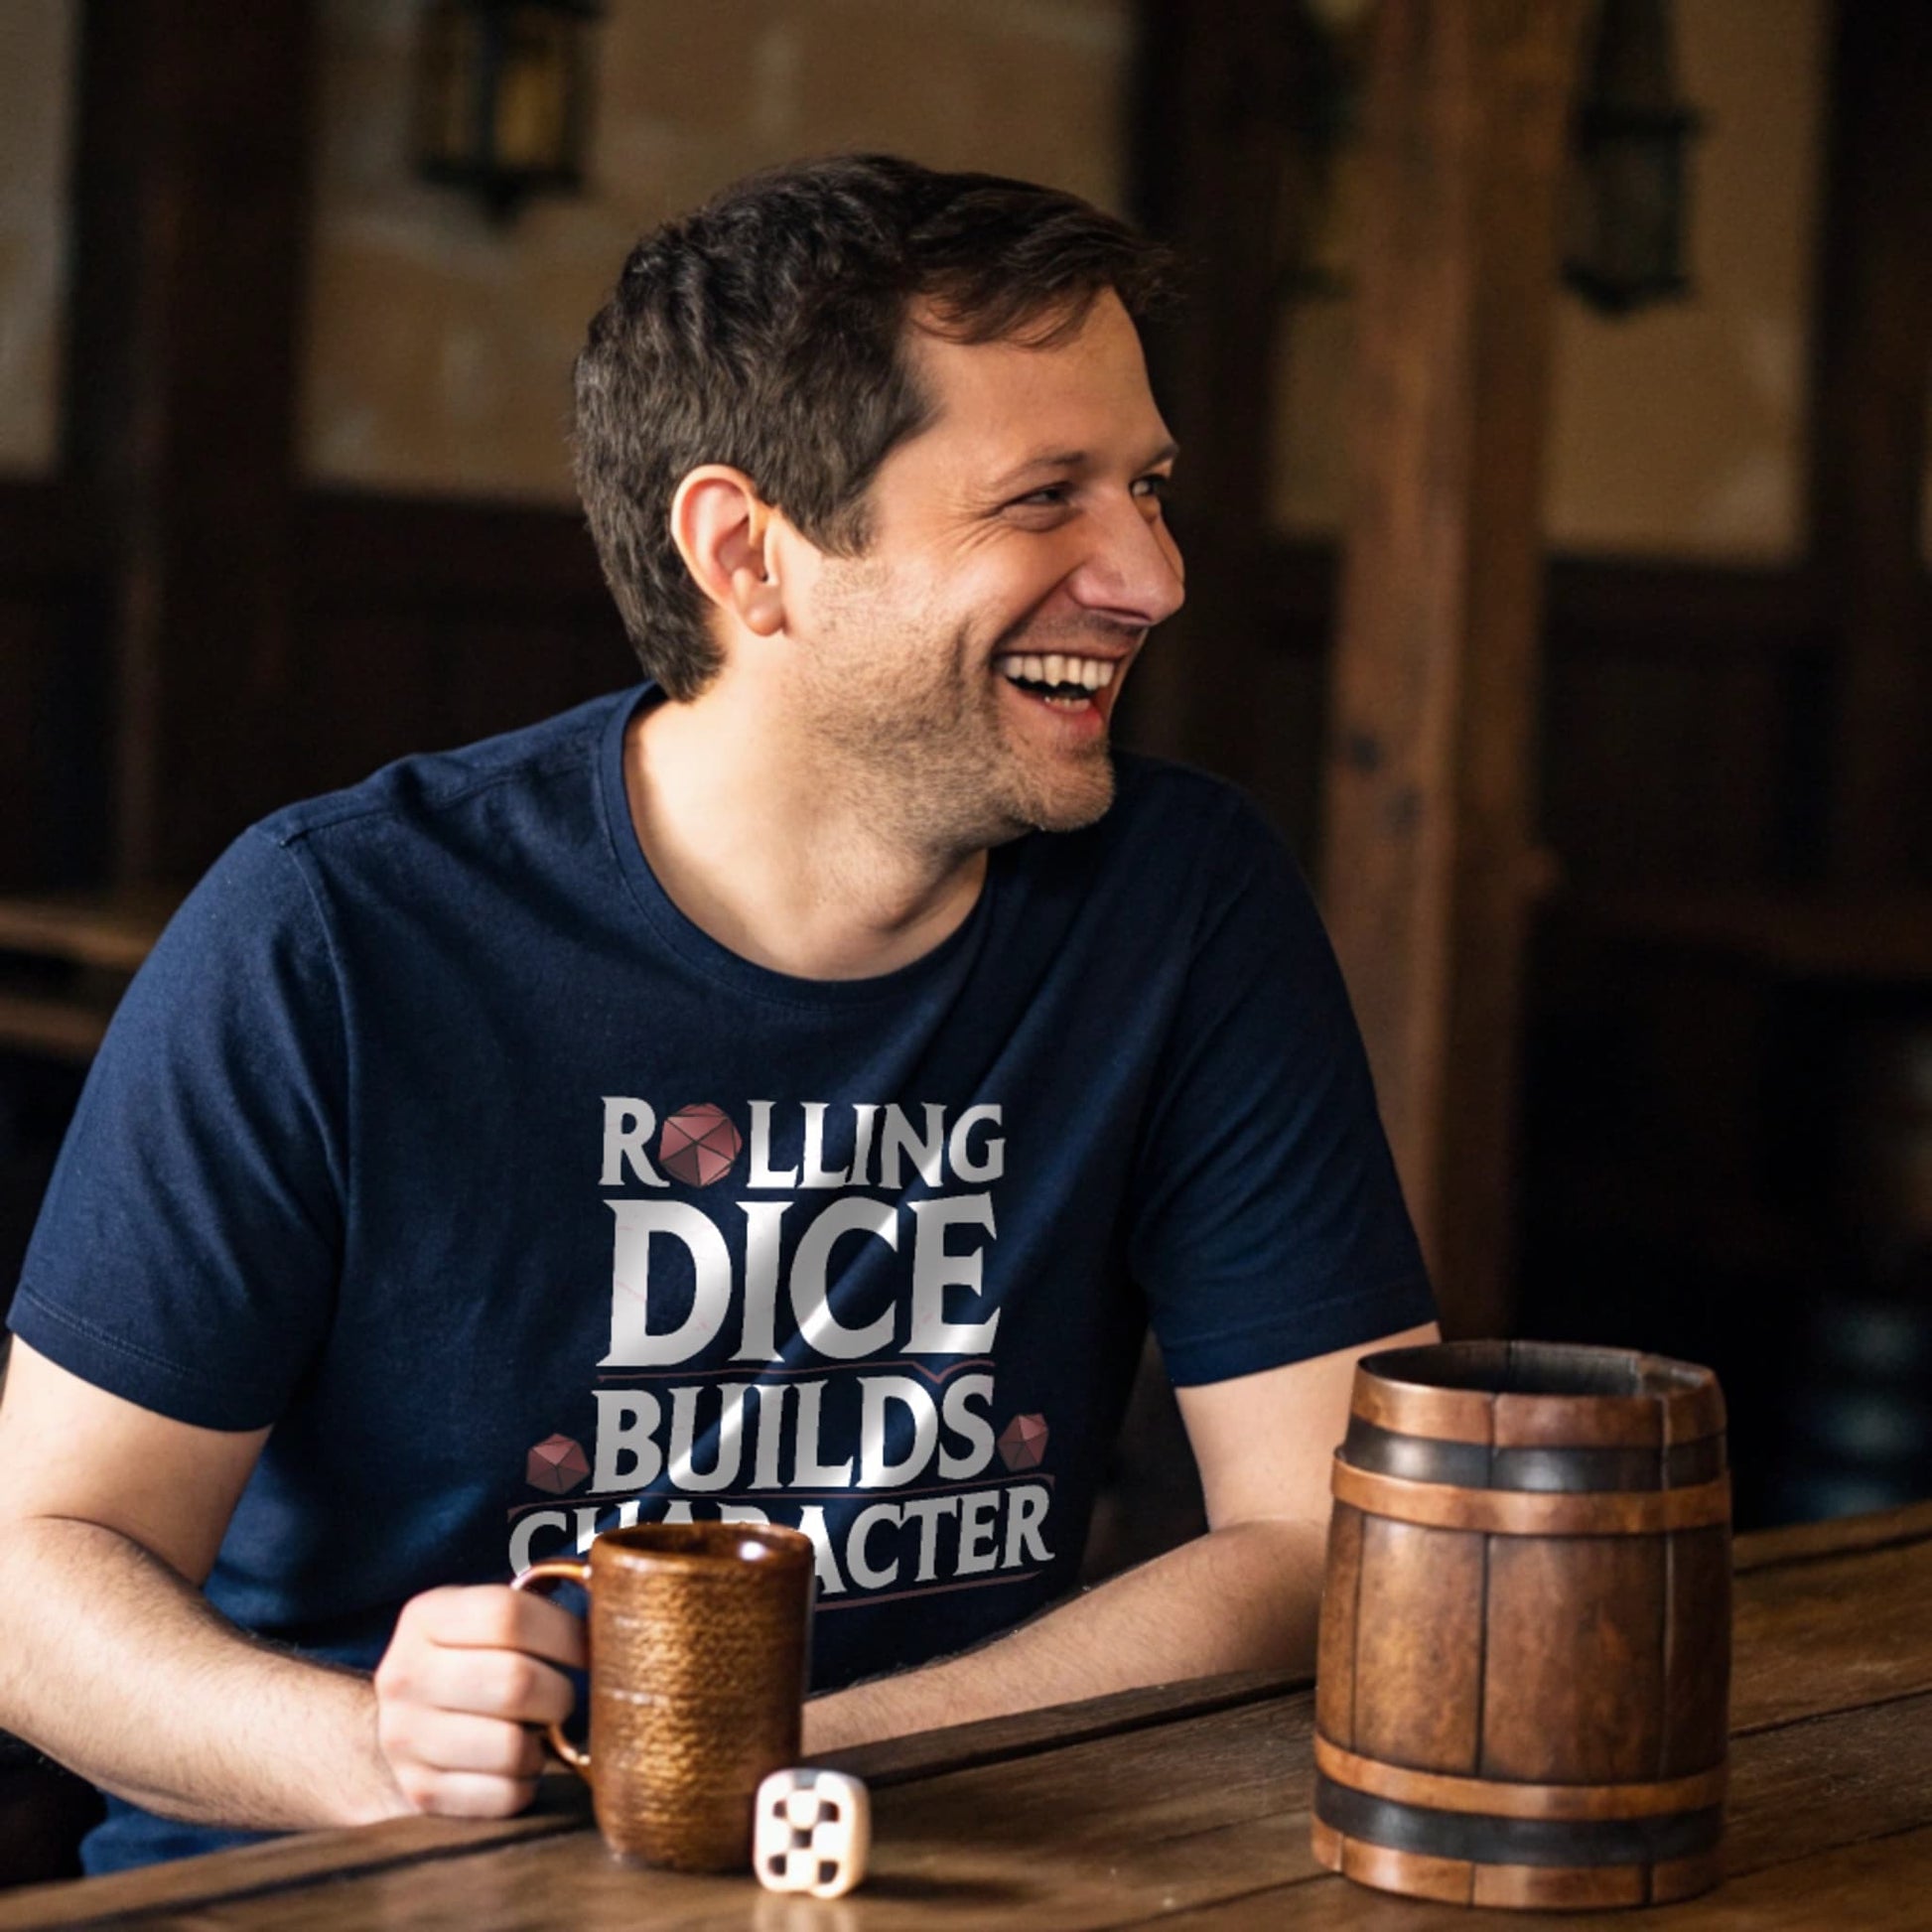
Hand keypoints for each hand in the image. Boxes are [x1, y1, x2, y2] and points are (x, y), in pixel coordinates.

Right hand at [372, 1584, 585, 1817]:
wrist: (401, 1730)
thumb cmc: (469, 1664)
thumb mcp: (480, 1620)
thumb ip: (536, 1606)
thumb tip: (612, 1606)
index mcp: (425, 1617)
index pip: (507, 1615)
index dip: (564, 1633)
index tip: (589, 1649)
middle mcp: (404, 1676)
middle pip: (515, 1682)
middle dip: (559, 1693)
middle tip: (563, 1698)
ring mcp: (405, 1740)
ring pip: (510, 1747)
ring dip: (542, 1744)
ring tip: (537, 1732)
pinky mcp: (420, 1794)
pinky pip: (502, 1797)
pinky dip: (525, 1784)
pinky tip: (518, 1766)